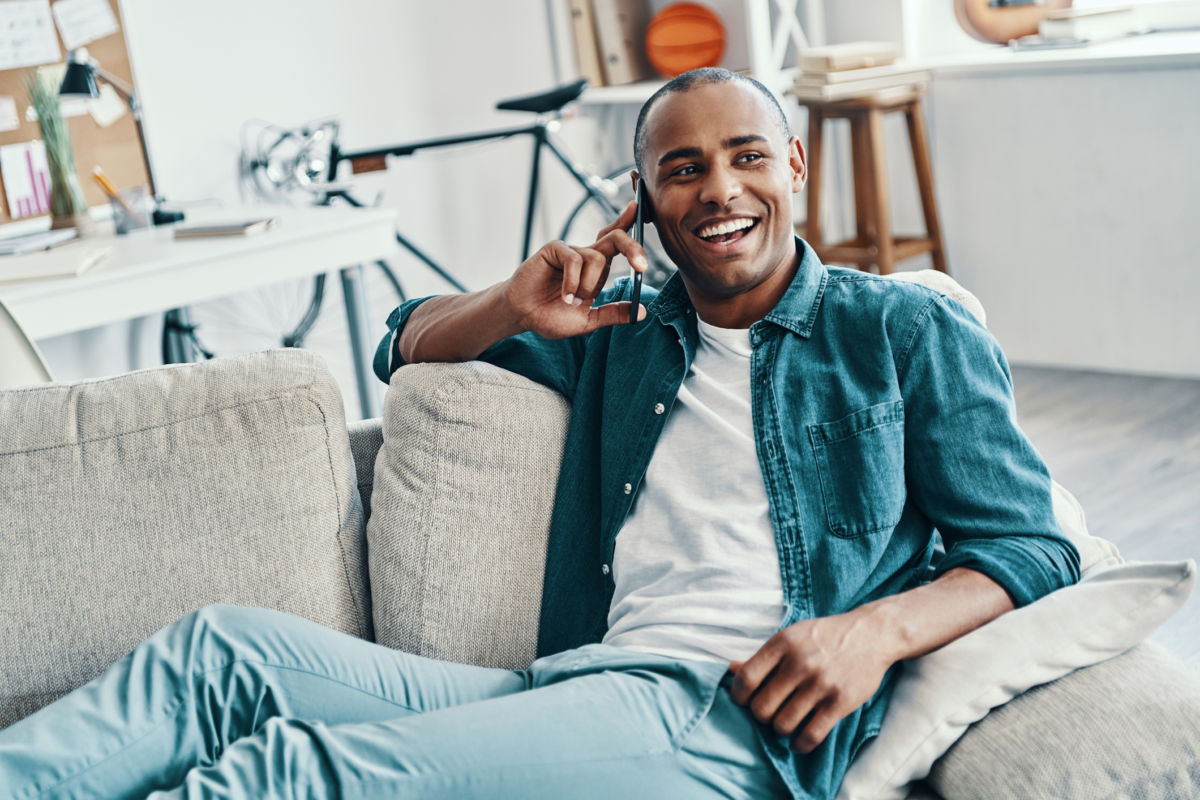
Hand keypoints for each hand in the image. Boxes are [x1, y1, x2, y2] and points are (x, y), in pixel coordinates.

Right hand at [502, 200, 646, 338]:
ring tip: (572, 300)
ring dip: (588, 286)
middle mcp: (585, 255)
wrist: (522, 315)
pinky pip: (575, 260)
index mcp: (596, 268)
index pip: (616, 241)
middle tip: (642, 267)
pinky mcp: (554, 249)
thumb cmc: (550, 315)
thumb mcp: (588, 320)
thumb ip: (613, 314)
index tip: (639, 208)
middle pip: (615, 238)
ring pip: (597, 258)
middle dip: (633, 248)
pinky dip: (573, 282)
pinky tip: (566, 295)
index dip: (628, 223)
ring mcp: (570, 251)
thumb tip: (642, 312)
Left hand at [729, 608, 894, 753]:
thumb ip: (762, 656)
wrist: (871, 634)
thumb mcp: (792, 636)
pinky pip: (811, 735)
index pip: (746, 678)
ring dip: (780, 729)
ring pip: (783, 724)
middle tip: (768, 712)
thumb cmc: (825, 636)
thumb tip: (730, 669)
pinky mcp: (840, 702)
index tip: (744, 700)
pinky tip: (798, 740)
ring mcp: (820, 684)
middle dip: (760, 716)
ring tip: (785, 722)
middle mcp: (799, 663)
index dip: (739, 696)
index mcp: (783, 643)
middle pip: (762, 707)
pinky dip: (800, 744)